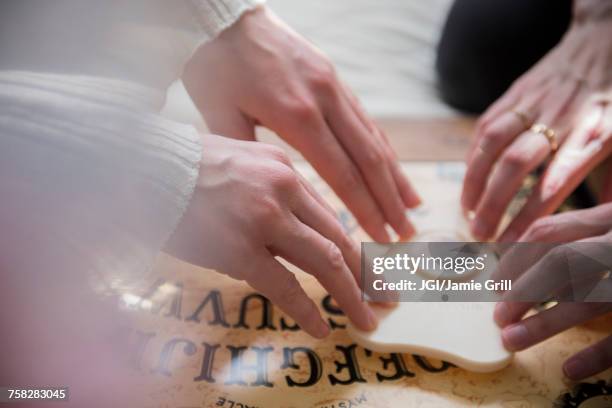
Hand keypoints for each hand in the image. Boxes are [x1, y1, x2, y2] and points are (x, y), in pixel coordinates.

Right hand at [164, 134, 376, 337]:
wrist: (144, 170)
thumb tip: (299, 224)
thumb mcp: (240, 162)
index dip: (357, 246)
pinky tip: (322, 328)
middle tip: (388, 297)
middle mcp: (283, 191)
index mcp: (285, 169)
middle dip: (368, 273)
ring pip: (325, 262)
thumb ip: (273, 189)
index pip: (332, 216)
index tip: (373, 267)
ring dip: (351, 295)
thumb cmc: (186, 169)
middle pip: (340, 239)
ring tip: (368, 319)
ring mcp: (264, 220)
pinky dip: (308, 310)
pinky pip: (285, 287)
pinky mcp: (238, 249)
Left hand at [182, 6, 419, 242]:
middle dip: (389, 201)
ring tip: (413, 207)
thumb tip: (263, 193)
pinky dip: (384, 147)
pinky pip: (366, 118)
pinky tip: (394, 167)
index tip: (380, 239)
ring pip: (375, 138)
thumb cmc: (217, 65)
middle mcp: (325, 100)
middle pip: (368, 159)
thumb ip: (246, 155)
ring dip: (395, 176)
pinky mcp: (336, 77)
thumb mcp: (219, 113)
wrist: (227, 12)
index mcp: (296, 115)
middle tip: (406, 234)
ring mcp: (335, 86)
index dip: (365, 209)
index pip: (342, 174)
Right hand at [461, 16, 611, 240]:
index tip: (512, 245)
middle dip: (493, 203)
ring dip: (474, 180)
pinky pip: (486, 126)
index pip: (554, 184)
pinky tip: (468, 178)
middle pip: (516, 165)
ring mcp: (532, 104)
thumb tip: (605, 225)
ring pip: (492, 143)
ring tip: (466, 211)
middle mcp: (558, 119)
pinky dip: (473, 155)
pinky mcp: (514, 94)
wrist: (602, 42)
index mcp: (591, 134)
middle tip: (480, 234)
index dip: (529, 217)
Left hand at [493, 204, 611, 379]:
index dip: (515, 257)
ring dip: (546, 323)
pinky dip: (600, 353)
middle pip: (563, 261)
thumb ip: (585, 232)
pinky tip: (570, 369)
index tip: (494, 282)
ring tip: (512, 341)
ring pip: (590, 298)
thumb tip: (523, 253)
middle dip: (523, 289)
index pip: (550, 231)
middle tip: (498, 316)